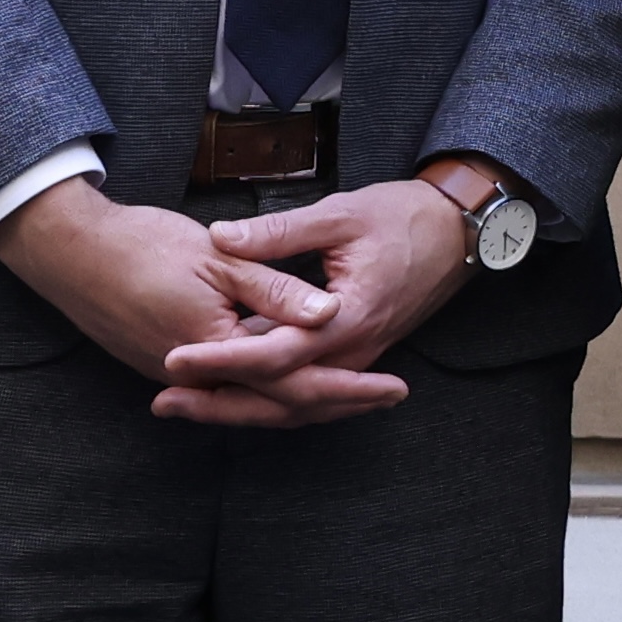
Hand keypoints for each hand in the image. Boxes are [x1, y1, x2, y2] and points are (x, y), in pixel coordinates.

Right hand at [0, 180, 379, 428]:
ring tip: (356, 397)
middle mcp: (199, 377)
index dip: (350, 386)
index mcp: (217, 348)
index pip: (297, 383)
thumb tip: (330, 313)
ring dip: (306, 402)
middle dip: (339, 403)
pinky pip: (231, 393)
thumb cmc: (143, 245)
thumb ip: (275, 290)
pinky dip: (269, 393)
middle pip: (280, 406)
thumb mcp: (219, 258)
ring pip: (256, 404)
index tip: (394, 387)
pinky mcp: (166, 367)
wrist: (72, 253)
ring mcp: (179, 377)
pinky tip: (292, 383)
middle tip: (389, 398)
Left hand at [178, 177, 480, 418]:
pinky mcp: (354, 357)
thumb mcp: (340, 213)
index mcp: (348, 317)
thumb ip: (278, 231)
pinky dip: (267, 400)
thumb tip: (220, 236)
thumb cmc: (403, 217)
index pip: (275, 354)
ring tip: (184, 404)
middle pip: (280, 398)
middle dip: (219, 404)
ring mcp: (356, 360)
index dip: (222, 359)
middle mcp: (353, 351)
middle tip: (163, 402)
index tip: (175, 357)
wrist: (458, 232)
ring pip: (293, 404)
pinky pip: (307, 393)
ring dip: (239, 408)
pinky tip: (232, 394)